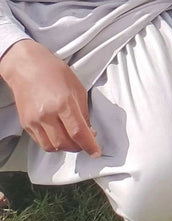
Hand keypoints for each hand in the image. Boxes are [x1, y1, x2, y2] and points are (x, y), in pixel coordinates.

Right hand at [0, 40, 100, 156]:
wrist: (28, 68)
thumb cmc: (55, 73)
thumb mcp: (77, 88)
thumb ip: (83, 111)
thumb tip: (88, 130)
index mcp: (64, 103)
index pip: (78, 132)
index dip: (89, 145)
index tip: (96, 153)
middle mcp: (48, 115)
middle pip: (65, 143)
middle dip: (78, 147)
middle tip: (87, 143)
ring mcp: (35, 121)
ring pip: (51, 146)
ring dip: (65, 147)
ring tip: (74, 141)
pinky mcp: (26, 124)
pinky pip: (41, 142)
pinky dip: (52, 143)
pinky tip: (60, 136)